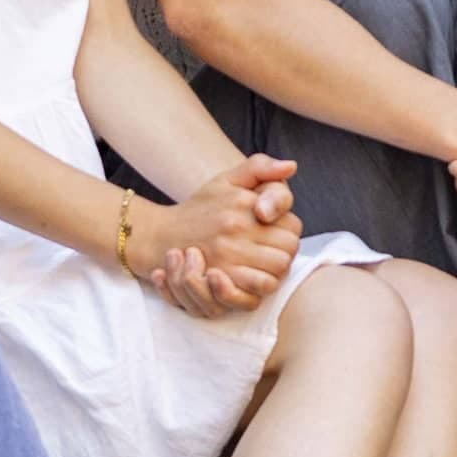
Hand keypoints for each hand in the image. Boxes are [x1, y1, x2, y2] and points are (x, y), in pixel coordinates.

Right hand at [126, 156, 300, 316]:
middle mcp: (235, 228)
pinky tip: (253, 279)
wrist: (163, 236)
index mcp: (243, 203)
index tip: (276, 232)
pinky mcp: (220, 280)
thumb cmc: (201, 207)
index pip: (293, 225)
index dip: (289, 230)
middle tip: (272, 251)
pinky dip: (261, 288)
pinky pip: (258, 291)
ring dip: (276, 271)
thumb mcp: (227, 179)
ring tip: (264, 265)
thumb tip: (291, 166)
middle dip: (286, 252)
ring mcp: (227, 255)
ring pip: (278, 271)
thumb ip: (260, 167)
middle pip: (289, 250)